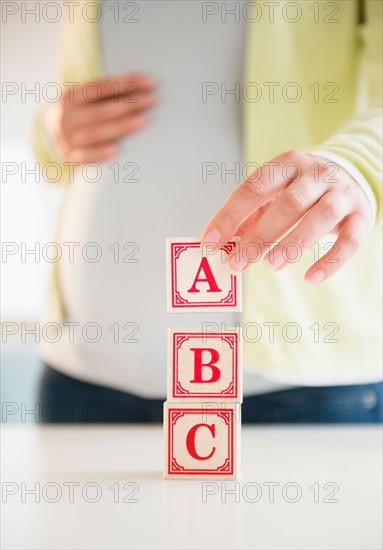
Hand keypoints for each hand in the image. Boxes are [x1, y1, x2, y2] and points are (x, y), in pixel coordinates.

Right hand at [45, 72, 155, 162]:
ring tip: (143, 120)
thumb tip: (140, 84)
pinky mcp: (69, 157)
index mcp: (70, 97)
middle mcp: (66, 117)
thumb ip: (105, 94)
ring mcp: (66, 138)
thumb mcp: (83, 100)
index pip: (99, 87)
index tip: (149, 82)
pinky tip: (116, 149)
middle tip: (151, 100)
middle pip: (100, 111)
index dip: (125, 83)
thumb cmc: (79, 114)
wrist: (50, 136)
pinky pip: (85, 156)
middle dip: (127, 105)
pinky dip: (100, 153)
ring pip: (95, 133)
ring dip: (121, 127)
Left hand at [201, 151, 372, 285]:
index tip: (210, 242)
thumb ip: (249, 216)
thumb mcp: (274, 193)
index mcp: (286, 165)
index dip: (230, 216)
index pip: (254, 188)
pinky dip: (330, 262)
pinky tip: (310, 279)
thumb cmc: (301, 190)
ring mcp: (341, 194)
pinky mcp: (360, 217)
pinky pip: (350, 241)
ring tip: (271, 266)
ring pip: (320, 217)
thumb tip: (220, 244)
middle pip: (289, 204)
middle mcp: (316, 175)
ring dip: (293, 244)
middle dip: (260, 236)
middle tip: (237, 264)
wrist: (351, 175)